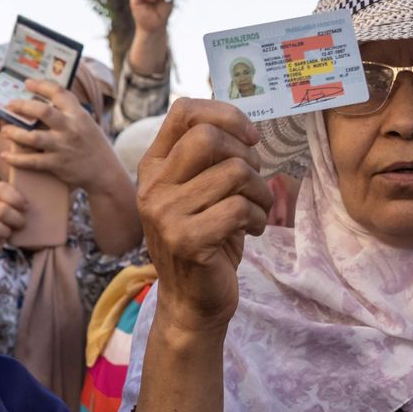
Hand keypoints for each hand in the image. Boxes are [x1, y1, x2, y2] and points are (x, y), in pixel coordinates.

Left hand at [0, 79, 124, 193]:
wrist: (105, 173)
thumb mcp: (87, 123)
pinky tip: (5, 155)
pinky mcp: (57, 164)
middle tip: (10, 105)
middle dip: (22, 106)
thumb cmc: (94, 146)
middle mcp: (70, 128)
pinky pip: (32, 161)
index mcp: (78, 115)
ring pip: (33, 137)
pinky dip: (16, 159)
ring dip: (15, 133)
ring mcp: (63, 146)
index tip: (27, 83)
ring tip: (5, 130)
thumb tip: (44, 104)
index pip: (59, 93)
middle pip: (42, 112)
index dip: (41, 85)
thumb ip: (69, 113)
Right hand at [0, 180, 28, 260]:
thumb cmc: (7, 227)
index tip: (25, 207)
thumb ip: (23, 206)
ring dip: (3, 231)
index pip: (1, 188)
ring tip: (8, 235)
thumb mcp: (14, 213)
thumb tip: (44, 202)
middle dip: (15, 219)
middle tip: (21, 225)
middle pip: (0, 210)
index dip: (15, 197)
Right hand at [138, 98, 271, 336]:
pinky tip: (252, 231)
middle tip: (253, 181)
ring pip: (233, 173)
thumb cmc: (205, 238)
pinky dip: (259, 218)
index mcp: (154, 167)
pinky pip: (239, 208)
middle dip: (246, 155)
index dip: (225, 115)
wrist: (192, 300)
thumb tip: (243, 124)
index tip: (249, 139)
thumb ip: (209, 159)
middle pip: (208, 137)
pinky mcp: (186, 241)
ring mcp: (165, 215)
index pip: (184, 111)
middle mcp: (152, 187)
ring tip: (256, 211)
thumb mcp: (199, 191)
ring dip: (260, 192)